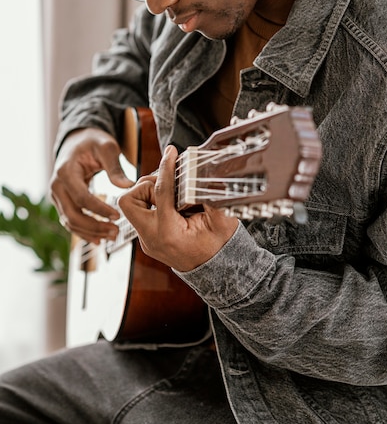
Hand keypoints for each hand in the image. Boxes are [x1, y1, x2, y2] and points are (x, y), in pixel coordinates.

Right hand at [49, 128, 134, 242]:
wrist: (78, 141)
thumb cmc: (94, 142)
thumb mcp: (107, 148)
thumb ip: (116, 168)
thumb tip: (128, 187)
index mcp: (65, 171)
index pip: (82, 197)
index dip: (99, 209)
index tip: (118, 216)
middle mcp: (56, 186)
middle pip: (72, 215)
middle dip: (94, 227)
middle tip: (116, 231)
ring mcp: (57, 196)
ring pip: (70, 222)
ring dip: (90, 232)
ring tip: (112, 236)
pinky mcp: (62, 202)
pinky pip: (71, 221)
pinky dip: (84, 231)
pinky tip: (99, 238)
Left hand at [118, 145, 238, 271]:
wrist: (218, 272)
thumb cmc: (220, 247)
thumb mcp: (221, 221)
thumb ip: (211, 196)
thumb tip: (204, 172)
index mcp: (168, 233)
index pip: (160, 192)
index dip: (166, 168)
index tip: (170, 151)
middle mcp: (152, 238)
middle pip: (129, 200)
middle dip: (146, 185)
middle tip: (170, 184)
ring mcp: (147, 240)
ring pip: (132, 206)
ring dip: (149, 194)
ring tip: (173, 195)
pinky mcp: (148, 238)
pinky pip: (142, 213)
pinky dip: (154, 203)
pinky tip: (172, 204)